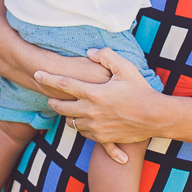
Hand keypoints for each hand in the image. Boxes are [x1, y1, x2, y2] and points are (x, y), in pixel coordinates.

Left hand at [36, 46, 160, 163]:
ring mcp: (95, 127)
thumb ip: (106, 56)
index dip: (48, 79)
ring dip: (67, 115)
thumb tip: (90, 53)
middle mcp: (91, 112)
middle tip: (49, 95)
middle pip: (61, 107)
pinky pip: (84, 134)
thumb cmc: (141, 90)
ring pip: (71, 122)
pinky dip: (81, 127)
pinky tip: (83, 121)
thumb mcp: (125, 68)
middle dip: (52, 100)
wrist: (155, 118)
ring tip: (68, 108)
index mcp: (94, 93)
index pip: (64, 85)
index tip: (36, 74)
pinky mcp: (102, 138)